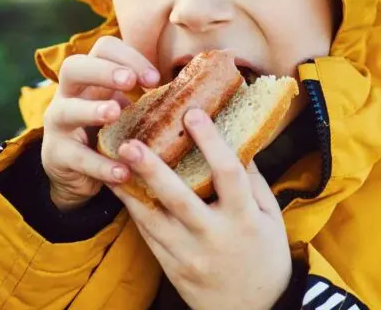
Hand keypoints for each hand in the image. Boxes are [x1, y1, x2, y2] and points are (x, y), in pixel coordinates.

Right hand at [41, 36, 159, 210]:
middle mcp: (69, 95)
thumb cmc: (110, 132)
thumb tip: (198, 89)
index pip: (103, 49)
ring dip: (92, 109)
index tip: (155, 79)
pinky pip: (76, 157)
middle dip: (102, 71)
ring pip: (65, 110)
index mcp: (90, 78)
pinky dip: (100, 164)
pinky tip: (123, 170)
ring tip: (115, 113)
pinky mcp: (58, 156)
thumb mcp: (126, 109)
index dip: (128, 57)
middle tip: (130, 82)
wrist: (76, 172)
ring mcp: (58, 125)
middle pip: (73, 67)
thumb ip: (148, 98)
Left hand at [108, 108, 291, 309]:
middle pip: (179, 198)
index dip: (211, 142)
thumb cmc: (266, 257)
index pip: (227, 174)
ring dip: (129, 189)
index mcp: (244, 219)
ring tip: (110, 161)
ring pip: (152, 219)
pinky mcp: (172, 268)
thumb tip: (237, 137)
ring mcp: (189, 255)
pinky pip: (148, 236)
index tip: (193, 112)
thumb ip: (253, 180)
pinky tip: (119, 187)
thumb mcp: (270, 217)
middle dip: (153, 170)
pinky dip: (132, 211)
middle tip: (130, 143)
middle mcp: (214, 236)